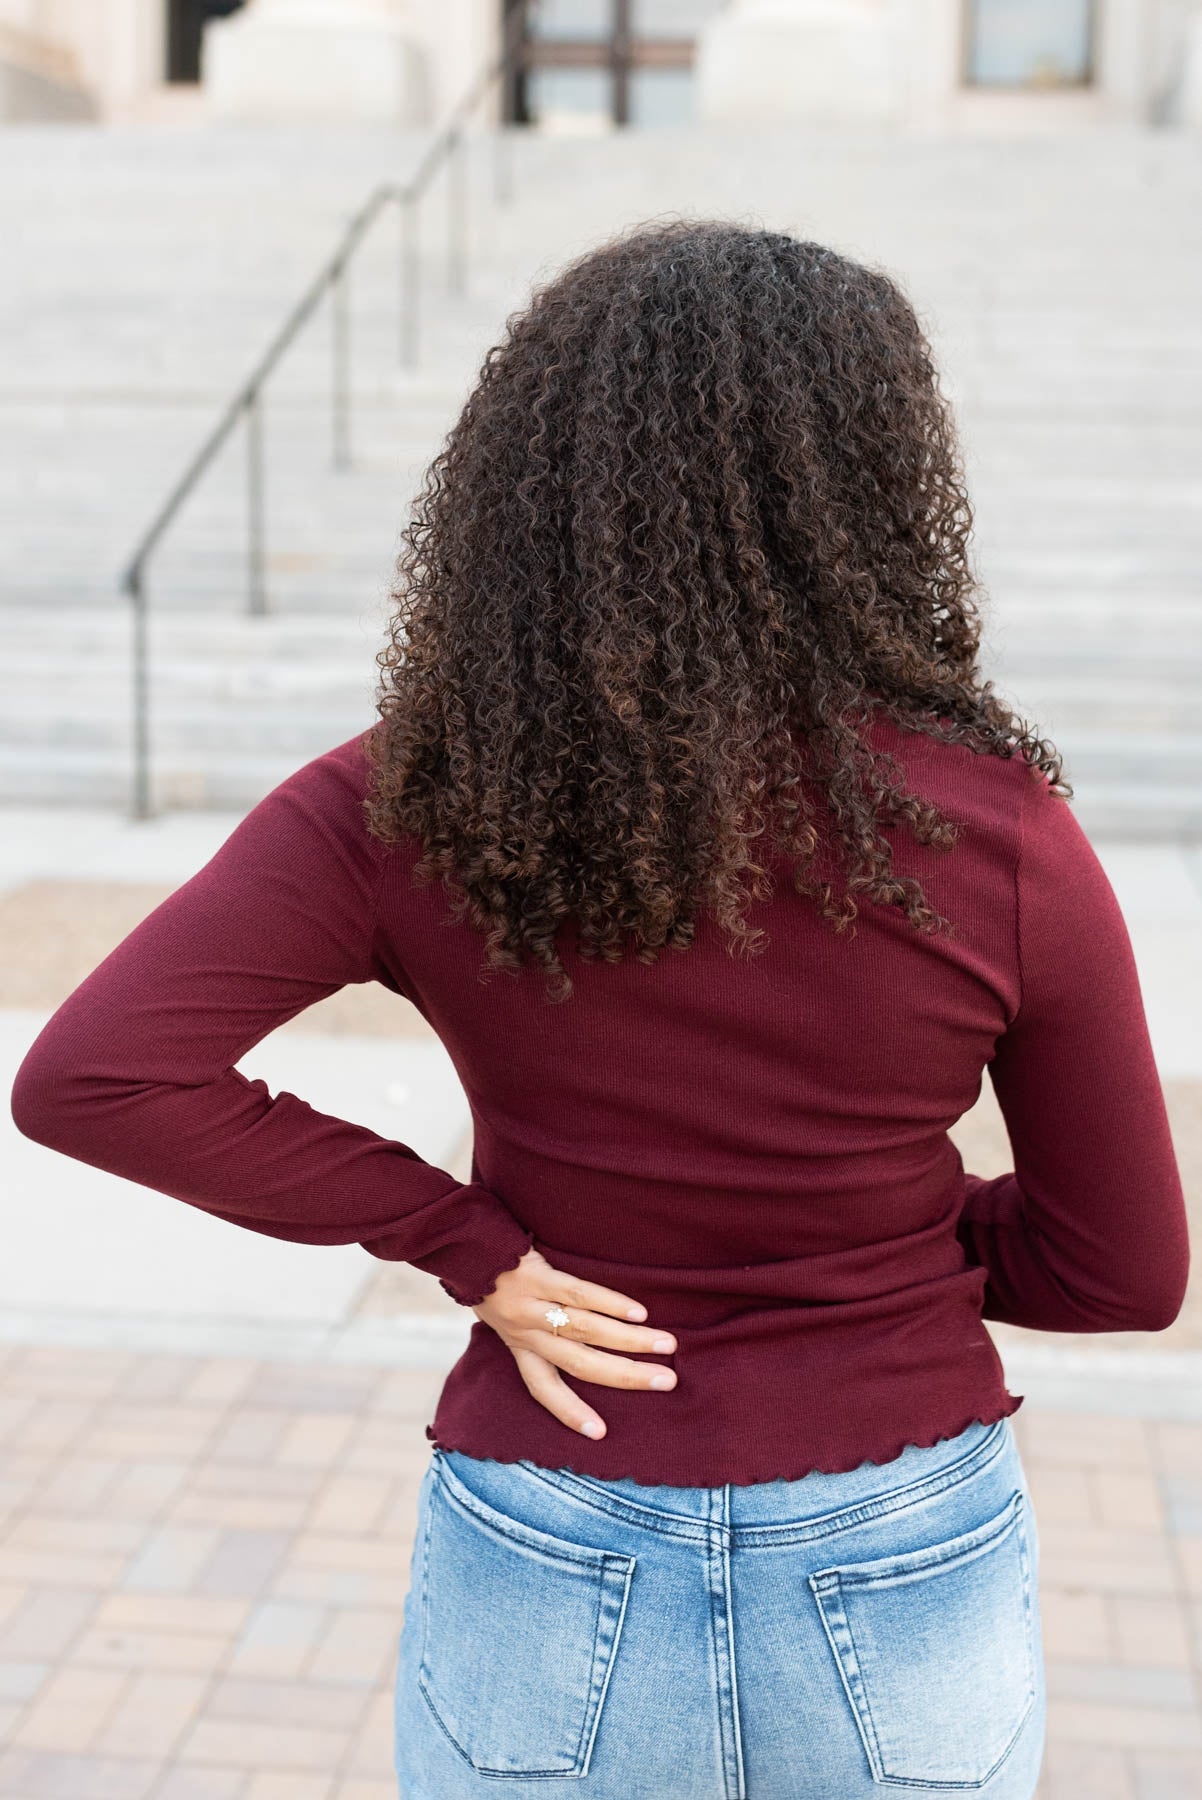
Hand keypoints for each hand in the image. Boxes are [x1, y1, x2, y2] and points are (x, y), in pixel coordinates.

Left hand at [471, 1245, 677, 1439]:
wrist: (464, 1244)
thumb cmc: (489, 1282)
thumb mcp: (504, 1318)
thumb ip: (535, 1333)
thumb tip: (582, 1346)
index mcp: (518, 1347)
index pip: (543, 1388)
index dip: (570, 1412)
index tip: (600, 1434)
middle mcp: (525, 1333)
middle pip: (579, 1363)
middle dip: (625, 1376)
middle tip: (665, 1382)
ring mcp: (531, 1305)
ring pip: (586, 1330)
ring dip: (630, 1340)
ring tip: (665, 1345)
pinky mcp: (537, 1276)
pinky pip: (579, 1293)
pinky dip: (611, 1304)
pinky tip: (638, 1312)